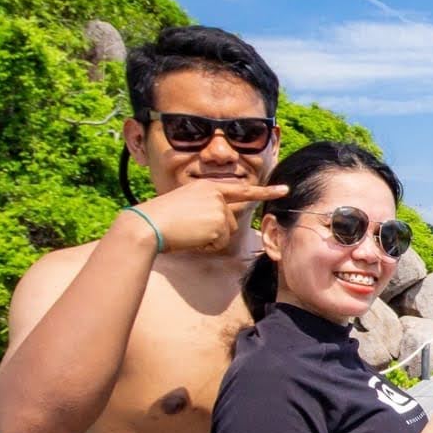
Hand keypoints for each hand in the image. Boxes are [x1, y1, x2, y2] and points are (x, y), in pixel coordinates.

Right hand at [129, 178, 287, 253]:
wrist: (148, 224)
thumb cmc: (161, 218)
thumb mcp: (186, 204)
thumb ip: (207, 207)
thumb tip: (222, 224)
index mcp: (208, 186)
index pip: (242, 190)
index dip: (265, 191)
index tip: (284, 190)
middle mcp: (217, 194)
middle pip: (230, 222)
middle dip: (215, 231)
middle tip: (190, 228)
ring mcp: (219, 208)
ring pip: (226, 233)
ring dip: (209, 239)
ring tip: (188, 231)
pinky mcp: (218, 224)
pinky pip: (219, 243)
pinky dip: (206, 246)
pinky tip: (191, 237)